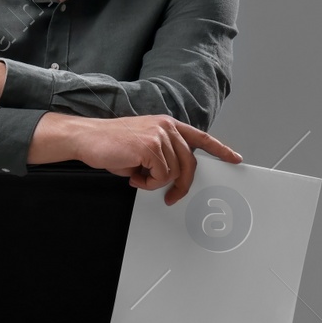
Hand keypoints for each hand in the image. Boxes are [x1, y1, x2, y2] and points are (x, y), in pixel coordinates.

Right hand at [66, 114, 242, 204]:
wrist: (87, 138)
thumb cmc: (111, 144)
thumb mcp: (143, 146)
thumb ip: (162, 155)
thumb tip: (172, 177)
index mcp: (166, 125)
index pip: (200, 137)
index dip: (220, 149)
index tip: (234, 158)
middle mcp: (166, 127)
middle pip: (189, 164)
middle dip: (182, 185)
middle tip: (171, 197)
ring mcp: (160, 136)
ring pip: (174, 173)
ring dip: (155, 182)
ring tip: (138, 176)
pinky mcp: (151, 147)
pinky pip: (161, 177)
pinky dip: (147, 183)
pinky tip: (133, 175)